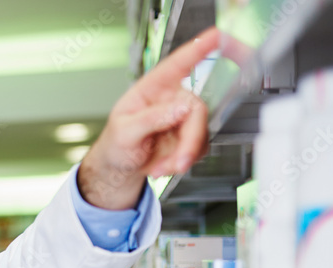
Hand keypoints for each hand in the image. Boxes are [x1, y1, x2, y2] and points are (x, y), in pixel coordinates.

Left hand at [78, 28, 220, 209]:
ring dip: (183, 156)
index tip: (216, 36)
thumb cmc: (116, 144)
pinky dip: (182, 162)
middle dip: (190, 140)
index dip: (198, 48)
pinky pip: (199, 148)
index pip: (178, 63)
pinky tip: (163, 166)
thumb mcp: (124, 132)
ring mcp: (182, 119)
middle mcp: (171, 99)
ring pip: (201, 133)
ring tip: (160, 167)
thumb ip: (152, 118)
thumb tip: (181, 106)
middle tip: (178, 162)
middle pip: (196, 110)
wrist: (120, 167)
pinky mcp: (189, 137)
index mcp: (153, 88)